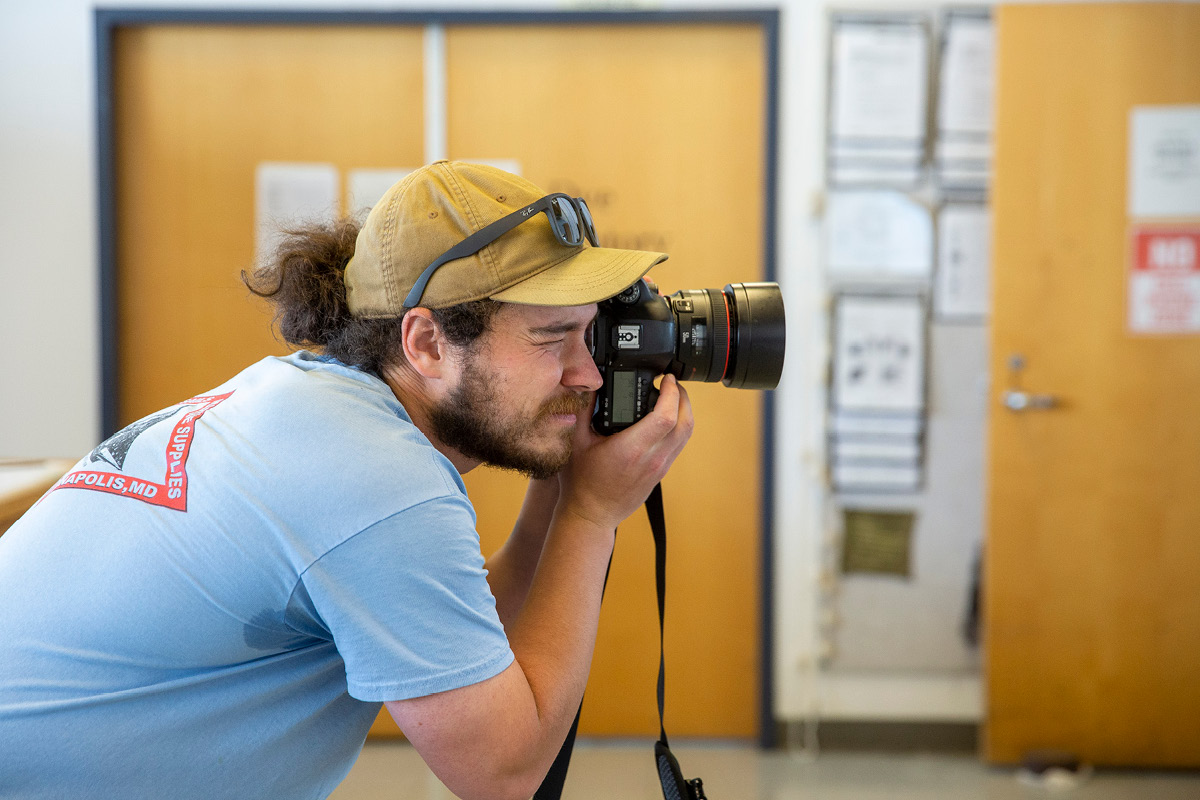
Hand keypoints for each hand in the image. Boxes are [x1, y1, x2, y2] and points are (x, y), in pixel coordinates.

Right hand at [556, 375, 692, 530]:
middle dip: (684, 397)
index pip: (666, 417)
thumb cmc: (581, 482)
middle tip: (673, 383)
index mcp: (631, 449)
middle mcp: (651, 458)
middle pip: (685, 422)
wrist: (591, 515)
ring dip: (685, 411)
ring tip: (672, 396)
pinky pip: (680, 444)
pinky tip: (666, 418)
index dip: (672, 393)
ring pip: (687, 434)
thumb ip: (584, 410)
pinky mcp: (661, 473)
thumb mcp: (576, 441)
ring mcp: (660, 467)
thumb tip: (590, 385)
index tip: (667, 379)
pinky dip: (680, 426)